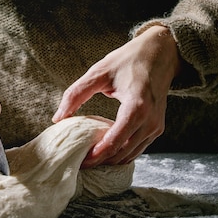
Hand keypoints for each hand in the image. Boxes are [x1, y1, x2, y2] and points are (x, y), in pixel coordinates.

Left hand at [52, 26, 180, 165]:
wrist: (159, 54)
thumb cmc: (128, 60)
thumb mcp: (99, 72)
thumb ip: (76, 93)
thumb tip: (58, 117)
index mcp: (137, 107)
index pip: (114, 141)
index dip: (96, 155)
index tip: (79, 161)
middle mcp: (150, 121)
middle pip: (122, 153)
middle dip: (101, 161)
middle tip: (80, 163)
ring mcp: (156, 127)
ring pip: (131, 155)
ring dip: (111, 160)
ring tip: (90, 160)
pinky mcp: (157, 128)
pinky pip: (138, 148)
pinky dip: (122, 153)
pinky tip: (105, 150)